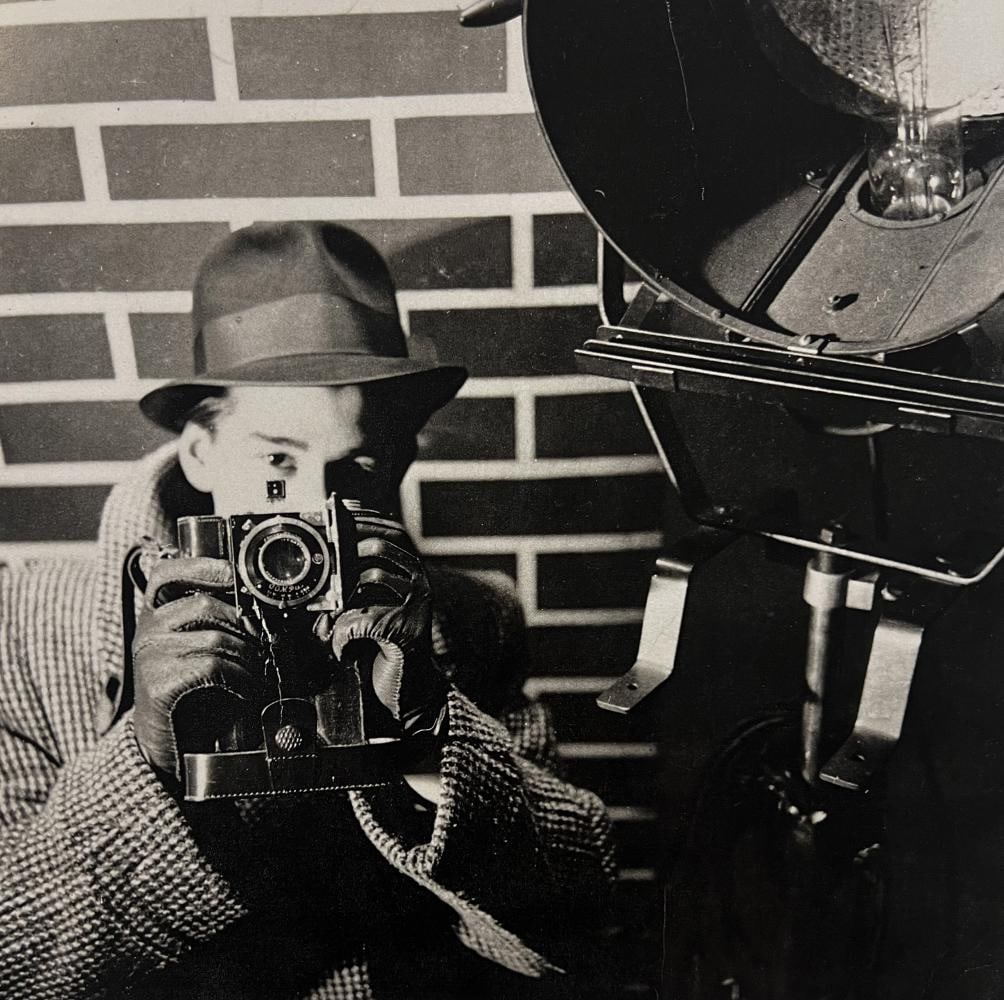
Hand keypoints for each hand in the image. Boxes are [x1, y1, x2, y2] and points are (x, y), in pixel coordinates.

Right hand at [132, 557, 260, 783]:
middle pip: (205, 606)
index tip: (233, 572)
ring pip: (215, 638)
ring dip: (249, 656)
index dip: (201, 567)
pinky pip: (213, 668)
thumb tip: (261, 609)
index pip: (166, 574)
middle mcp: (147, 630)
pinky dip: (240, 678)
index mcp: (155, 614)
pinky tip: (247, 689)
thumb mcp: (201, 650)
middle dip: (245, 622)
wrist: (165, 744)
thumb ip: (217, 625)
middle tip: (267, 641)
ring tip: (261, 671)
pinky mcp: (158, 683)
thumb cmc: (192, 691)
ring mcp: (149, 656)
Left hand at [315, 515, 446, 736]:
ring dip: (341, 603)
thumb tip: (324, 566)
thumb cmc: (385, 646)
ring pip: (369, 579)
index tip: (338, 514)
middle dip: (349, 552)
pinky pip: (360, 620)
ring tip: (333, 624)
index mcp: (411, 572)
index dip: (364, 520)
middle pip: (381, 547)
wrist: (408, 689)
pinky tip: (343, 650)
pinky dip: (342, 637)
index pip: (391, 531)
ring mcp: (416, 604)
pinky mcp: (405, 628)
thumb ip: (356, 585)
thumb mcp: (370, 608)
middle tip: (328, 569)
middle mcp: (419, 583)